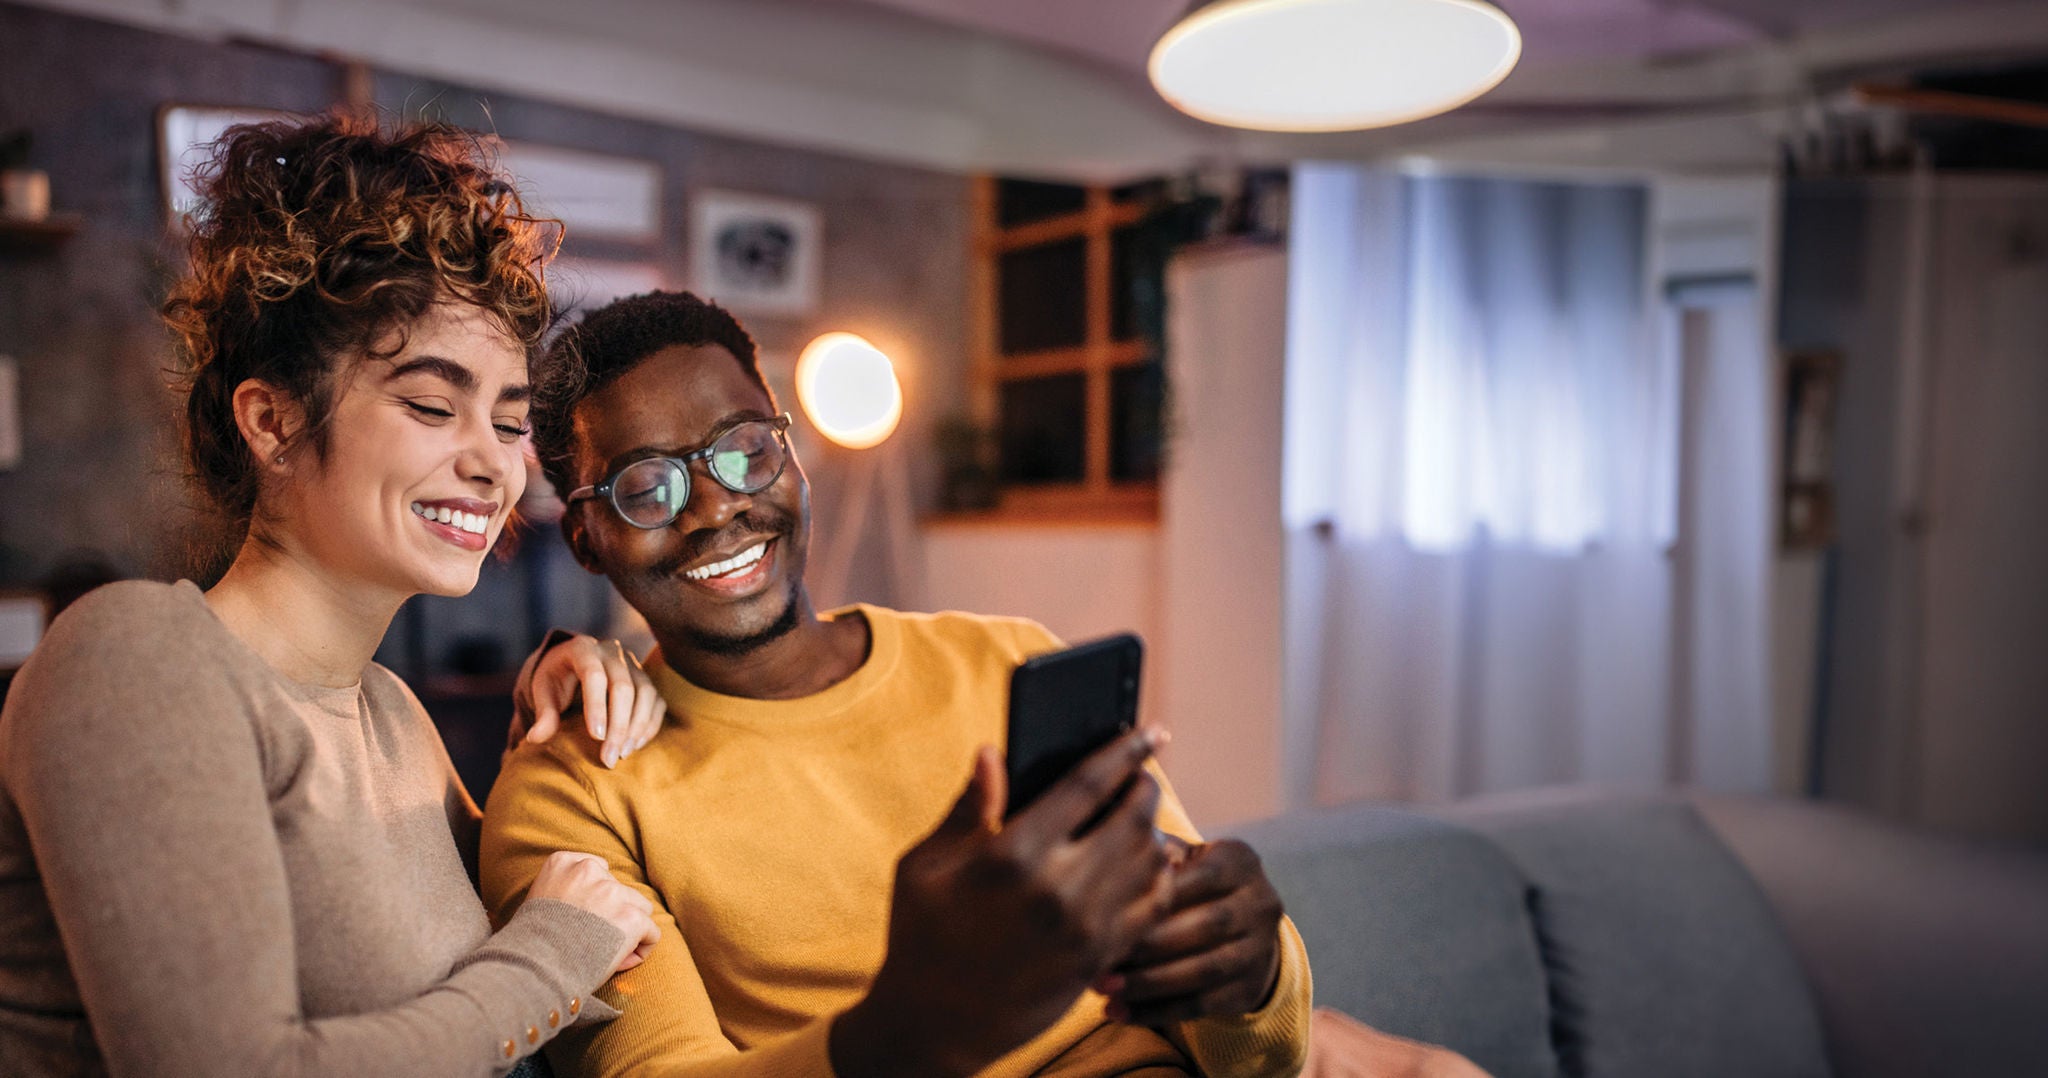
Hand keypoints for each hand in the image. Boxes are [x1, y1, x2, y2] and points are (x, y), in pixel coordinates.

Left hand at [510, 634, 663, 767]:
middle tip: (610, 757)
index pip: (594, 675)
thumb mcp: (543, 691)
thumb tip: (536, 738)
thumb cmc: (556, 679)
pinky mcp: (645, 678)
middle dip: (619, 725)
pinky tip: (636, 745)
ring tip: (623, 753)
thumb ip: (543, 713)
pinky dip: (650, 724)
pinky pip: (656, 700)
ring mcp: (633, 664)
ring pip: (645, 692)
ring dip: (637, 726)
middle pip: (623, 686)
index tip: (596, 738)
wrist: (572, 664)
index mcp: (582, 649)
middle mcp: (611, 652)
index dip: (596, 706)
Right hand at [526, 851, 660, 973]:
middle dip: (613, 914)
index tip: (585, 919)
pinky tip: (621, 962)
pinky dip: (642, 949)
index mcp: (563, 862)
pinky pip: (652, 933)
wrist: (534, 966)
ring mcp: (612, 892)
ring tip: (606, 952)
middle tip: (593, 941)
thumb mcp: (539, 901)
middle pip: (620, 889)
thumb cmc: (531, 944)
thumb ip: (566, 890)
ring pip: (640, 908)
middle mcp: (589, 870)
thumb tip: (596, 907)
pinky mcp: (631, 917)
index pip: (599, 870)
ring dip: (629, 928)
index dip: (597, 898)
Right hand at [832, 728, 1174, 1077]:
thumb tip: (992, 752)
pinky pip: (1151, 908)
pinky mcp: (1098, 959)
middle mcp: (1057, 888)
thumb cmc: (922, 935)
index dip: (1125, 751)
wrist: (934, 1024)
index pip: (1088, 785)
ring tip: (1143, 818)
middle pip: (1132, 819)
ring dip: (1154, 831)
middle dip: (1145, 788)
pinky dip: (1160, 879)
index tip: (1151, 732)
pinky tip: (1151, 866)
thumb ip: (969, 808)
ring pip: (1150, 861)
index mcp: (1012, 854)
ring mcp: (1084, 928)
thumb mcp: (925, 866)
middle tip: (1144, 776)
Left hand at [1097, 838, 1285, 1025]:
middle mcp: (1260, 903)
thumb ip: (1156, 858)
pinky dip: (1157, 1012)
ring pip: (1202, 971)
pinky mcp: (1250, 988)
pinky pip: (1202, 1005)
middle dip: (1146, 947)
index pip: (1196, 878)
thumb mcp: (1184, 860)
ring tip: (1105, 990)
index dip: (1152, 898)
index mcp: (1239, 861)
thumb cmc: (1193, 885)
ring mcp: (1260, 950)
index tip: (1108, 915)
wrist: (1244, 929)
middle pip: (1203, 927)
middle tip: (1099, 960)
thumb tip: (1120, 867)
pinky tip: (1121, 1013)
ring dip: (1148, 984)